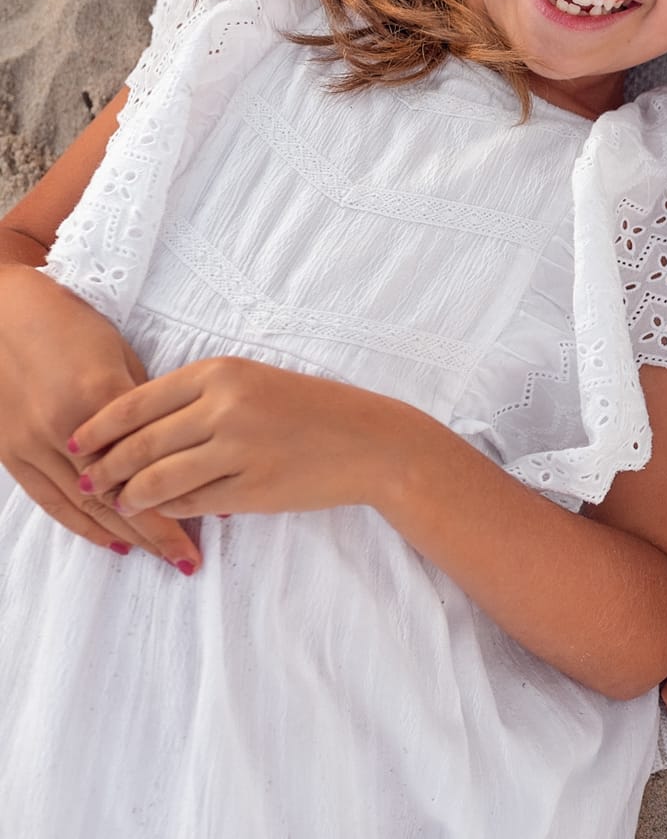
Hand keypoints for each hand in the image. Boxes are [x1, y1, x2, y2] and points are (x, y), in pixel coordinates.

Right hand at [0, 266, 198, 569]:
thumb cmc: (74, 328)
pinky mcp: (10, 452)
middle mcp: (64, 428)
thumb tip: (190, 448)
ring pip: (85, 505)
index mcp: (101, 398)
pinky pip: (49, 499)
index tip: (205, 530)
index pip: (148, 466)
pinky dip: (81, 524)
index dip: (176, 504)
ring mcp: (32, 443)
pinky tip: (110, 543)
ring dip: (123, 534)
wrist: (1, 316)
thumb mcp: (122, 358)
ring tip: (158, 556)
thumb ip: (148, 407)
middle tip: (187, 560)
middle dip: (154, 532)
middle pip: (118, 495)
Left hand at [70, 357, 409, 518]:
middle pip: (139, 444)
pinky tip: (162, 511)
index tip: (77, 443)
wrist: (371, 442)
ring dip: (130, 496)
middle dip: (105, 468)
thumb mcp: (253, 385)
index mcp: (220, 373)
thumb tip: (135, 433)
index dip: (98, 428)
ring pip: (157, 479)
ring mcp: (239, 449)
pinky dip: (169, 510)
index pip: (136, 403)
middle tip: (88, 482)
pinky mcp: (252, 489)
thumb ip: (197, 400)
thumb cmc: (310, 410)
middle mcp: (225, 406)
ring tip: (119, 503)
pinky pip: (191, 503)